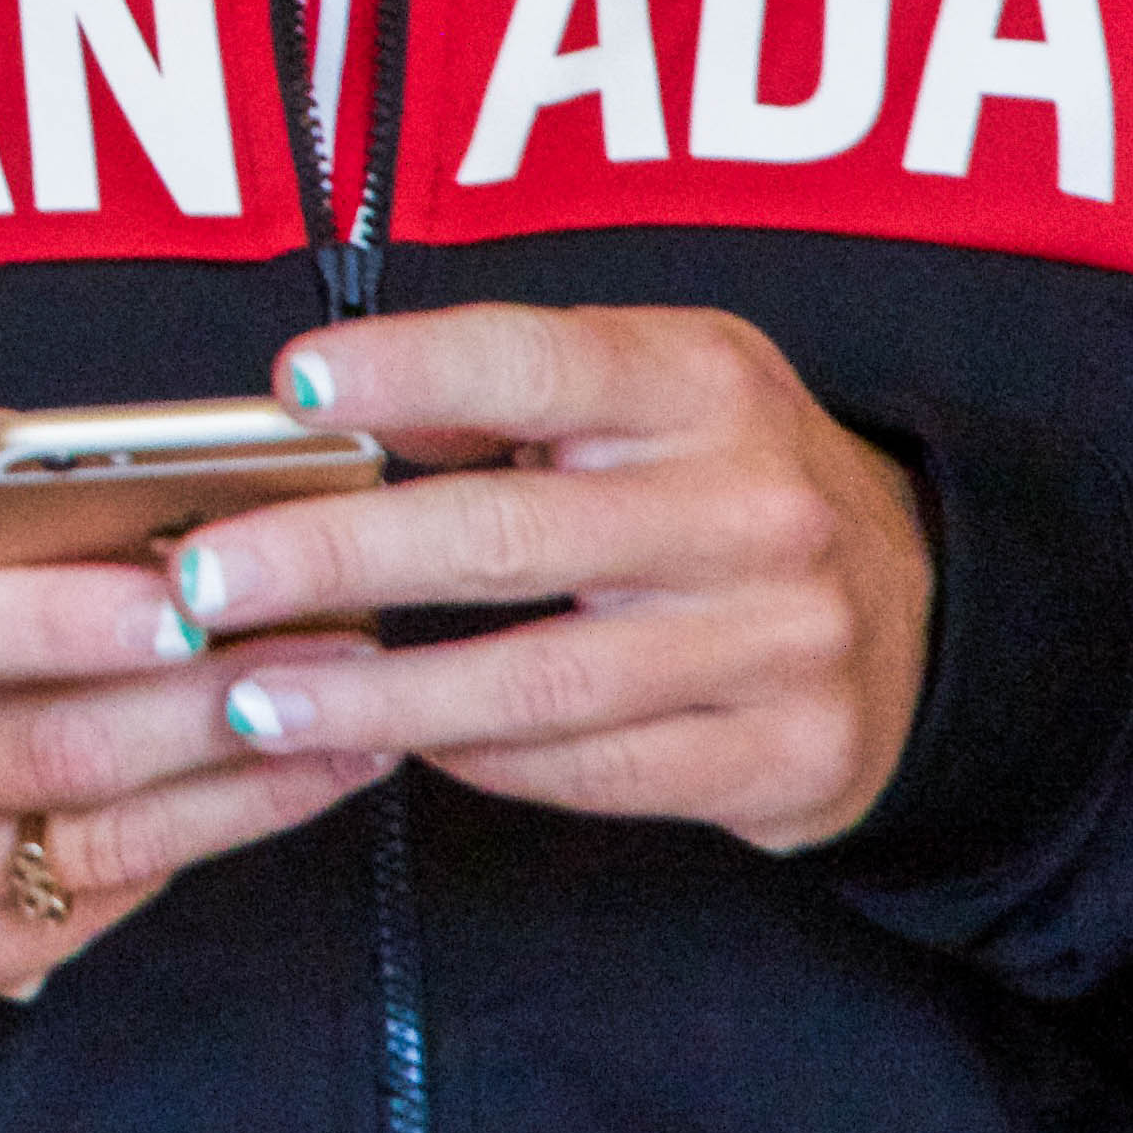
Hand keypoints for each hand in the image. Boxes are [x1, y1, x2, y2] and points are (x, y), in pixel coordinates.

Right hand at [0, 411, 391, 993]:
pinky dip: (207, 848)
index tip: (195, 602)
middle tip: (337, 654)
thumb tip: (190, 481)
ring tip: (352, 724)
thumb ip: (28, 477)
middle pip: (46, 751)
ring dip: (245, 786)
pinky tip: (282, 791)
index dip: (65, 621)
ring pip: (95, 845)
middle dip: (210, 704)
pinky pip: (100, 912)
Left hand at [160, 304, 929, 849]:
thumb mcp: (646, 389)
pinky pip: (594, 770)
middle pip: (505, 536)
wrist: (928, 618)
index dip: (407, 371)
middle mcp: (748, 507)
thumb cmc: (720, 482)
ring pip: (537, 680)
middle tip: (205, 580)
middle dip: (333, 559)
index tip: (290, 390)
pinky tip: (392, 744)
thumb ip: (501, 392)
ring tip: (250, 694)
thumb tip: (320, 411)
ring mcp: (776, 641)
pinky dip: (479, 762)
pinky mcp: (784, 757)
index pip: (534, 361)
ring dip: (375, 696)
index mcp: (701, 383)